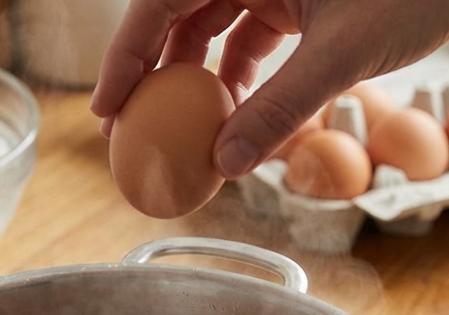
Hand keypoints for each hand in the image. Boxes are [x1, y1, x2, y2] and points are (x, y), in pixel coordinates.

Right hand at [90, 0, 448, 178]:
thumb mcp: (341, 57)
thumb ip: (280, 110)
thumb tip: (225, 164)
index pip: (160, 0)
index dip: (125, 55)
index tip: (107, 109)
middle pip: (174, 13)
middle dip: (152, 74)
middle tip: (130, 132)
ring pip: (206, 26)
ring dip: (193, 81)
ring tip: (183, 135)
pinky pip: (242, 35)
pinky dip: (233, 77)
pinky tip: (232, 119)